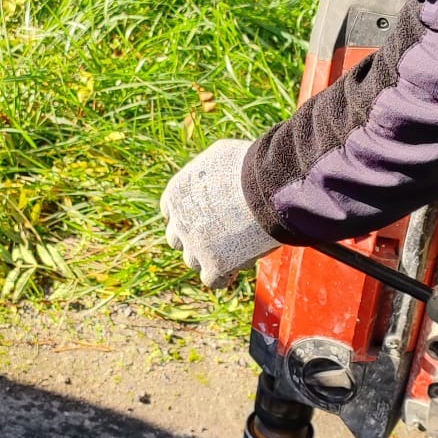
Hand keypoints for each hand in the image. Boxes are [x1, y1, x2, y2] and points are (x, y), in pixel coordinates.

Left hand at [160, 137, 277, 288]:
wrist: (265, 187)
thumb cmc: (249, 166)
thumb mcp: (219, 157)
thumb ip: (208, 172)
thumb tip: (215, 175)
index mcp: (176, 194)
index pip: (172, 213)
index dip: (190, 215)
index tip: (209, 215)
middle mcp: (179, 221)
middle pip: (179, 239)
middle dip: (196, 237)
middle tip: (223, 232)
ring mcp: (194, 246)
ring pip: (194, 261)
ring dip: (210, 256)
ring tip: (238, 246)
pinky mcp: (214, 265)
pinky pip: (213, 280)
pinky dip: (224, 275)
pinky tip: (240, 264)